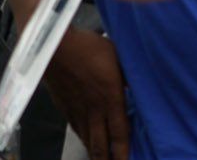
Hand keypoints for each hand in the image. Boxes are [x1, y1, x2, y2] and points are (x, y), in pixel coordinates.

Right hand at [43, 28, 128, 159]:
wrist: (56, 48)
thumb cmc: (89, 47)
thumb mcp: (119, 57)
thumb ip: (129, 75)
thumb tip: (140, 85)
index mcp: (110, 98)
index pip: (120, 132)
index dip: (124, 151)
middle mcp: (94, 110)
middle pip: (100, 144)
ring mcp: (76, 110)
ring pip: (87, 139)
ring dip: (94, 152)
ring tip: (100, 159)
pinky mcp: (63, 106)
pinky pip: (75, 128)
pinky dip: (82, 139)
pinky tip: (85, 141)